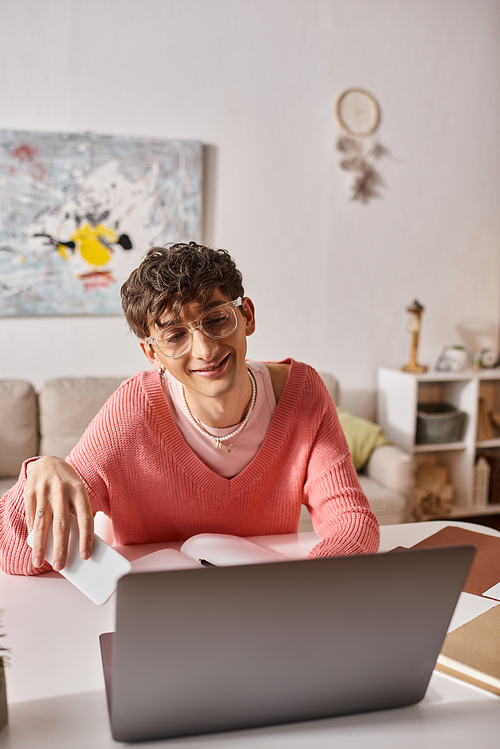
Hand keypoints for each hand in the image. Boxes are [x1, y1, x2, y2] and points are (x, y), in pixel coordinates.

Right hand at [24, 456, 93, 570]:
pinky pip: (31, 518)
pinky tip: (34, 545)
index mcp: (78, 490)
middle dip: (61, 548)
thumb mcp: (77, 493)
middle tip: (61, 566)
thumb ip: (76, 513)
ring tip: (39, 562)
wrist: (48, 462)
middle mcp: (61, 490)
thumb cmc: (67, 484)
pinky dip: (33, 533)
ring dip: (40, 546)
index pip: (85, 518)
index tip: (86, 556)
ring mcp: (43, 491)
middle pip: (61, 524)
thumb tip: (76, 543)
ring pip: (42, 524)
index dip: (86, 538)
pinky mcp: (29, 493)